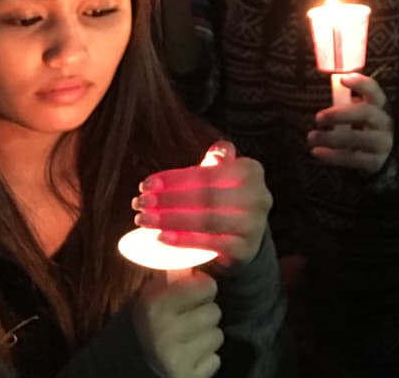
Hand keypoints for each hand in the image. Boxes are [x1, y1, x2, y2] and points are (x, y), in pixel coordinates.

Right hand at [131, 269, 222, 377]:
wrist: (117, 371)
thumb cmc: (137, 330)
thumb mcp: (146, 300)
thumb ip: (171, 282)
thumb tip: (198, 259)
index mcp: (153, 306)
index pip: (206, 285)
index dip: (202, 288)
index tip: (195, 293)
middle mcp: (165, 332)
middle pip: (214, 312)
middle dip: (204, 314)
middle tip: (187, 321)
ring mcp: (176, 359)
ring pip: (216, 336)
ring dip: (205, 338)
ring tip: (185, 341)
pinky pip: (214, 361)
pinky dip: (204, 360)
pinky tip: (186, 359)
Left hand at [134, 142, 272, 267]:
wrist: (245, 235)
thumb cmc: (225, 197)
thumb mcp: (223, 174)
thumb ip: (218, 159)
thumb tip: (219, 150)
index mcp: (251, 170)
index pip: (208, 173)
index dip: (175, 179)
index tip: (145, 185)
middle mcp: (259, 196)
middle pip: (207, 197)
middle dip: (169, 199)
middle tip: (140, 203)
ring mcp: (254, 225)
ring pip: (209, 221)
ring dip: (171, 220)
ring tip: (144, 220)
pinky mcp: (246, 250)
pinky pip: (211, 244)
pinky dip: (184, 241)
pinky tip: (161, 237)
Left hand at [308, 74, 393, 173]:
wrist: (379, 156)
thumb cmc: (362, 127)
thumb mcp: (358, 112)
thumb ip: (345, 102)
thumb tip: (326, 89)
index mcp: (379, 105)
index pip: (374, 90)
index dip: (360, 83)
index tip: (342, 79)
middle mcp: (384, 122)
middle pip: (366, 113)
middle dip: (340, 114)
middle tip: (318, 117)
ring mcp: (382, 143)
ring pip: (358, 138)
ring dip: (331, 138)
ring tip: (312, 137)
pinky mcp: (375, 162)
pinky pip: (353, 158)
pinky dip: (332, 156)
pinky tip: (316, 152)